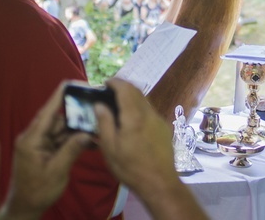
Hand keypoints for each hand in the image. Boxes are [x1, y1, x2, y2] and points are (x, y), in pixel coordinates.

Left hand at [1, 83, 92, 219]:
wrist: (24, 208)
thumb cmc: (37, 191)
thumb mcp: (57, 171)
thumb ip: (72, 150)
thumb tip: (88, 133)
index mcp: (32, 139)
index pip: (49, 110)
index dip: (63, 94)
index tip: (77, 83)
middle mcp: (34, 136)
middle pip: (59, 118)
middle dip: (79, 116)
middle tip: (98, 112)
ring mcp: (40, 143)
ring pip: (63, 129)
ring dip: (79, 130)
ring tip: (98, 130)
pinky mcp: (45, 150)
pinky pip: (62, 139)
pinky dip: (75, 140)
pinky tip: (91, 141)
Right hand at [94, 78, 180, 197]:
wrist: (159, 182)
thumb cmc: (130, 167)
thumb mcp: (110, 148)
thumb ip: (104, 123)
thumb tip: (99, 104)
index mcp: (134, 116)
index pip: (126, 89)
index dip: (115, 82)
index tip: (105, 83)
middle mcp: (148, 113)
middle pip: (137, 91)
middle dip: (123, 87)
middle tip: (110, 92)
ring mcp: (159, 120)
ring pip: (145, 100)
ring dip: (132, 97)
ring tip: (119, 105)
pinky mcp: (164, 128)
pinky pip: (150, 111)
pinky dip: (139, 107)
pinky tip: (132, 120)